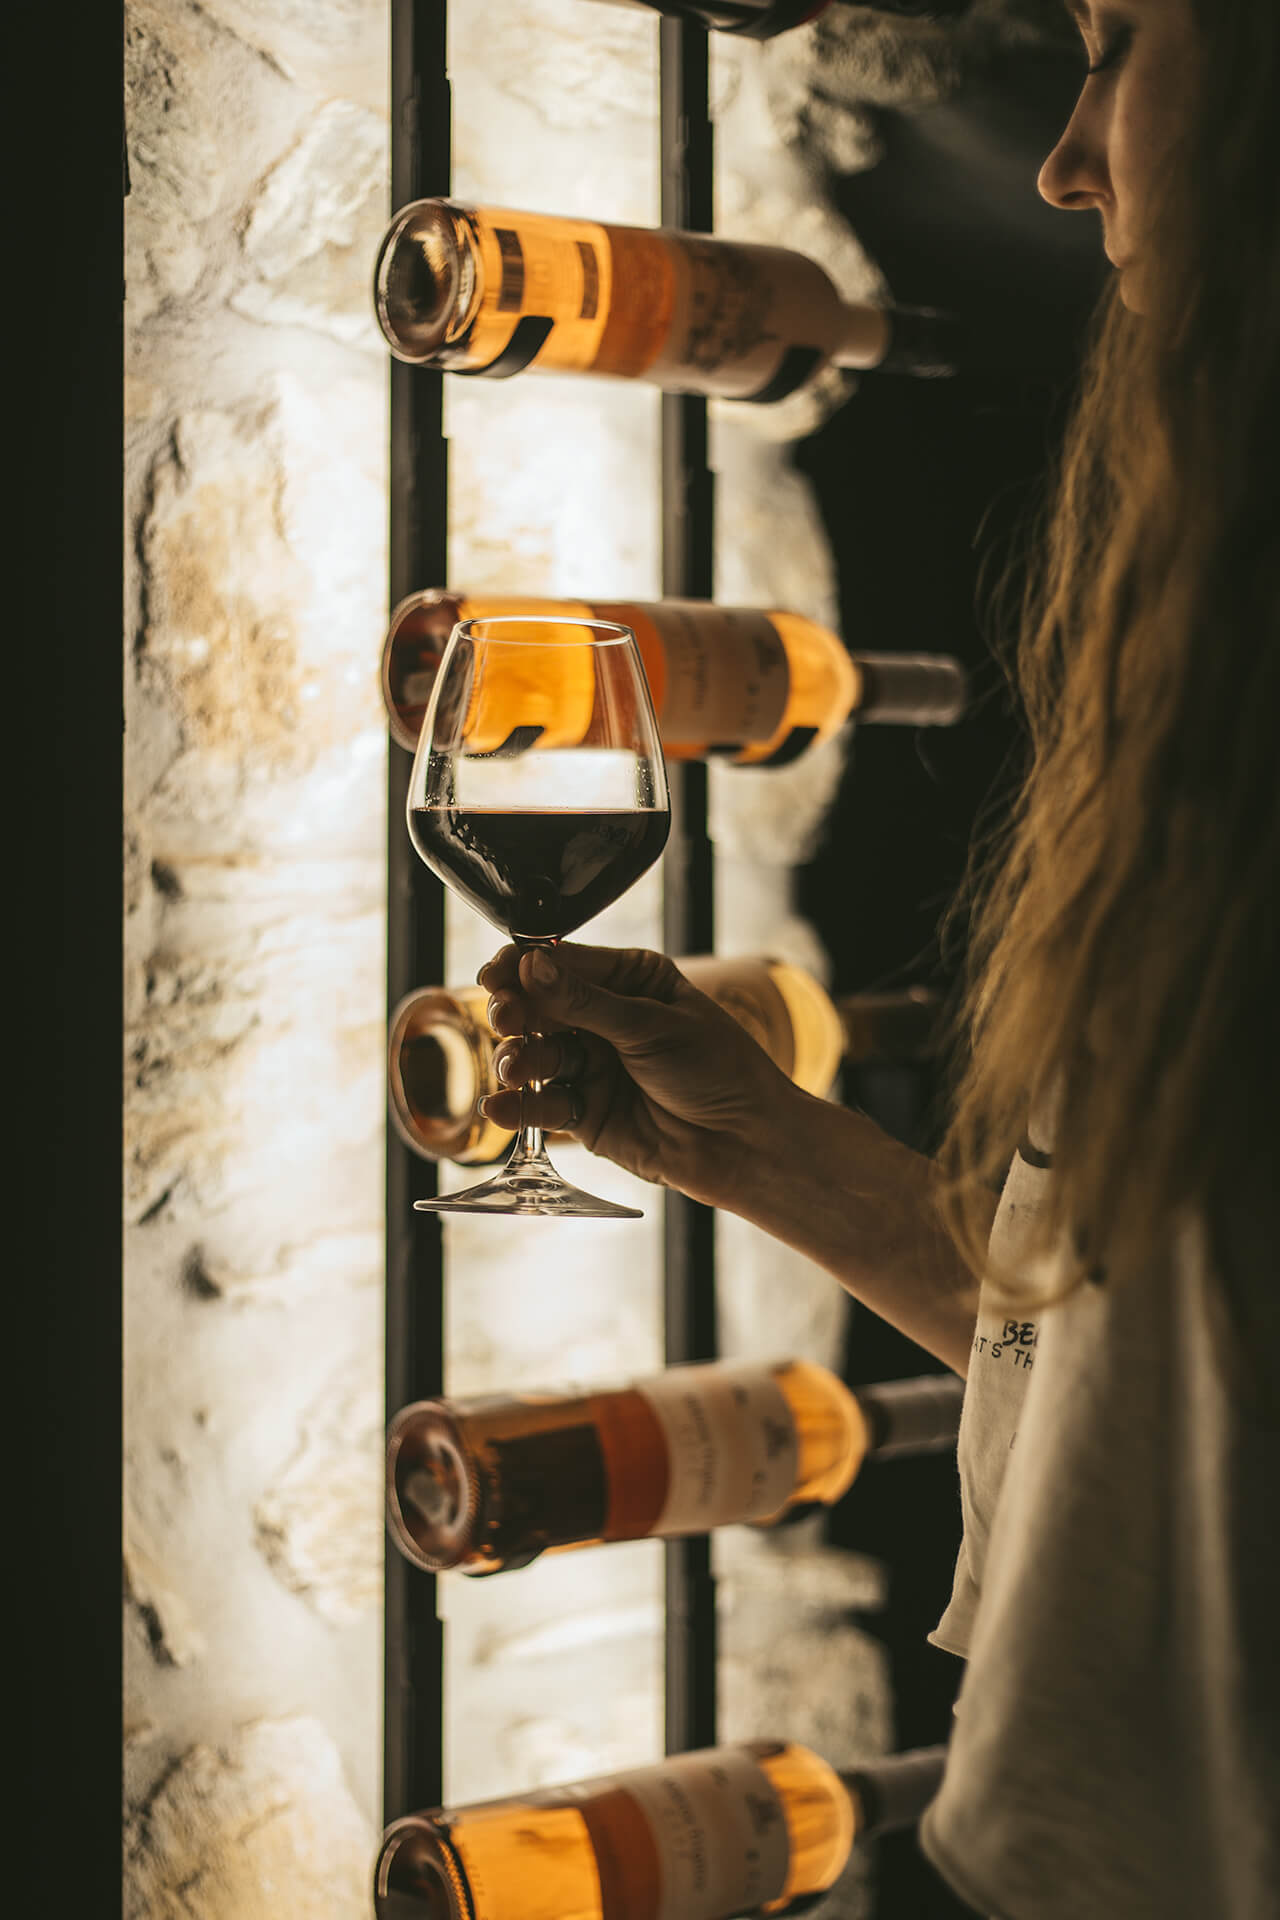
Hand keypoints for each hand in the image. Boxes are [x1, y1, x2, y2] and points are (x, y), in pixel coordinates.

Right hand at [477, 943, 801, 1209]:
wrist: (746, 1143)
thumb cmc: (718, 1070)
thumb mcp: (652, 1027)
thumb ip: (586, 1002)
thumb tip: (531, 966)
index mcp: (629, 979)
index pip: (561, 963)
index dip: (522, 967)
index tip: (495, 975)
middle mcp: (604, 1019)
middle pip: (538, 1008)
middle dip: (515, 1012)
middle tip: (505, 1019)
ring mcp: (592, 1066)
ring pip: (534, 1055)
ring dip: (518, 1059)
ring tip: (517, 1069)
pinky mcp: (585, 1113)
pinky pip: (542, 1106)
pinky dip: (519, 1108)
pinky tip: (501, 1108)